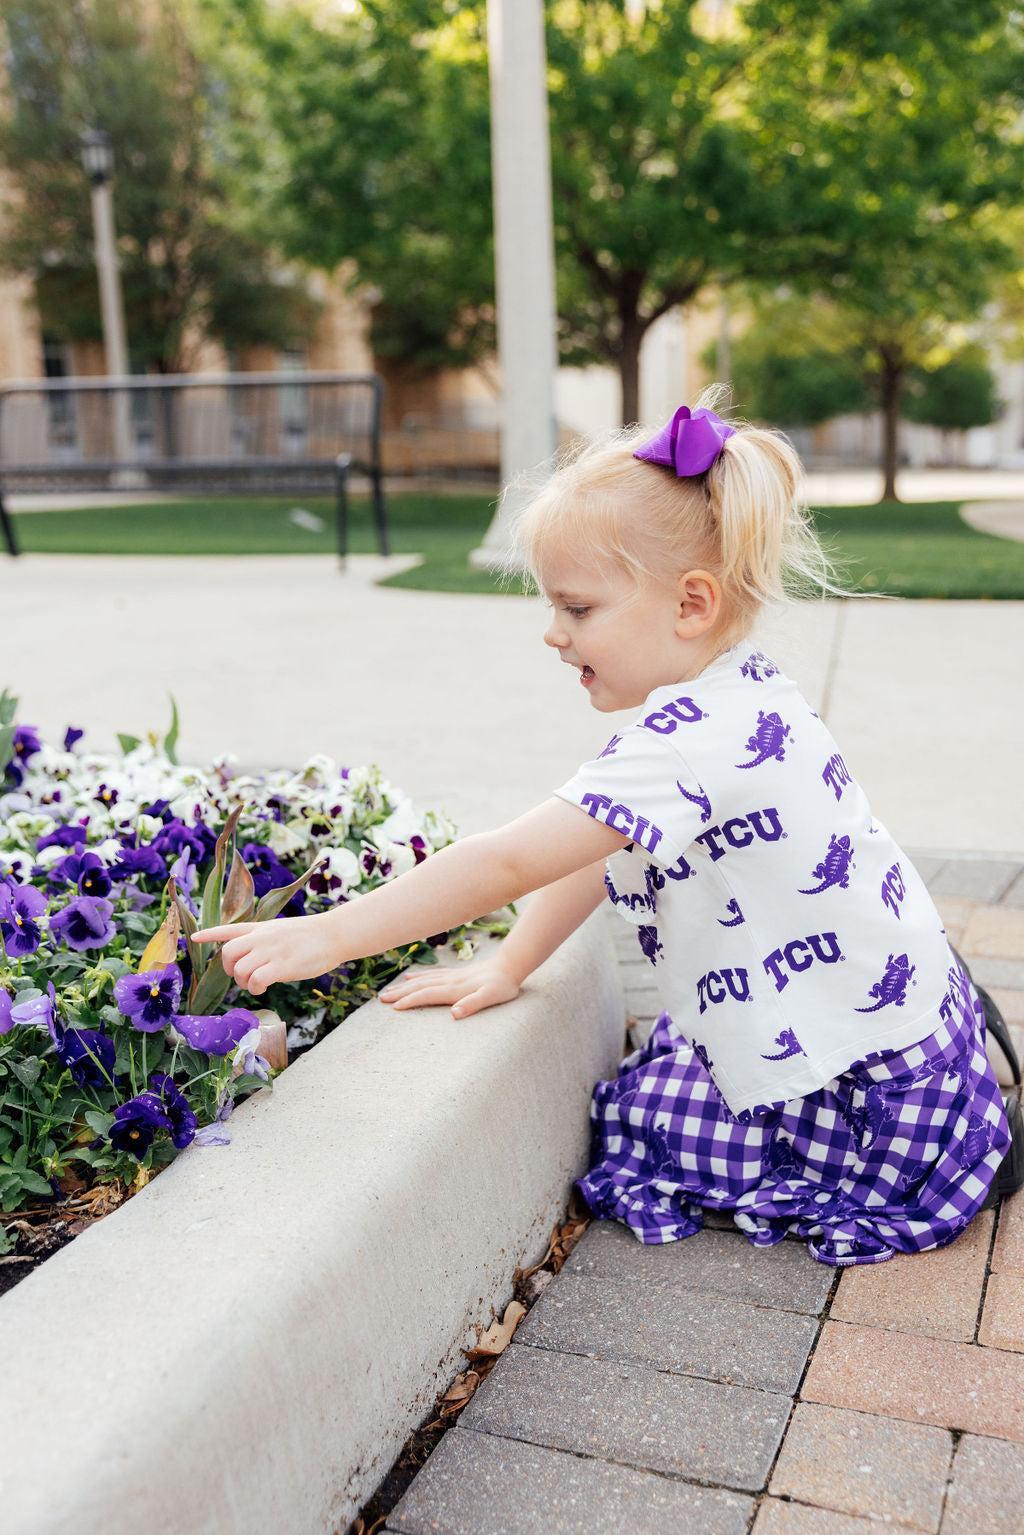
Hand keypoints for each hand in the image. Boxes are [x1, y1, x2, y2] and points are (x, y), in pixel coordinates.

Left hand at [190, 913, 339, 996]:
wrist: (334, 934)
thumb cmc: (312, 936)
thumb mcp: (283, 930)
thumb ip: (265, 939)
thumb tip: (253, 959)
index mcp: (262, 928)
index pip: (230, 929)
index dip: (210, 934)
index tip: (194, 937)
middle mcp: (262, 937)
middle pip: (228, 954)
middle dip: (230, 970)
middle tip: (244, 977)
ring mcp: (271, 951)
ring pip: (240, 970)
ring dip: (244, 983)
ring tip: (258, 984)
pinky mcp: (281, 965)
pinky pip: (256, 980)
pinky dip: (256, 988)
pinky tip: (264, 988)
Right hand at [378, 956, 520, 1018]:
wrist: (510, 965)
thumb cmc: (503, 986)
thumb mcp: (492, 998)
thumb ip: (473, 1004)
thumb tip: (455, 1013)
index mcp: (455, 989)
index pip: (427, 995)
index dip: (410, 1001)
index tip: (393, 1008)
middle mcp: (449, 981)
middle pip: (420, 987)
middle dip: (400, 994)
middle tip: (380, 1000)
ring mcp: (451, 976)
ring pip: (422, 981)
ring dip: (404, 986)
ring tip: (388, 991)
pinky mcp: (455, 974)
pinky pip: (432, 975)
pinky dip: (418, 977)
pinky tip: (410, 977)